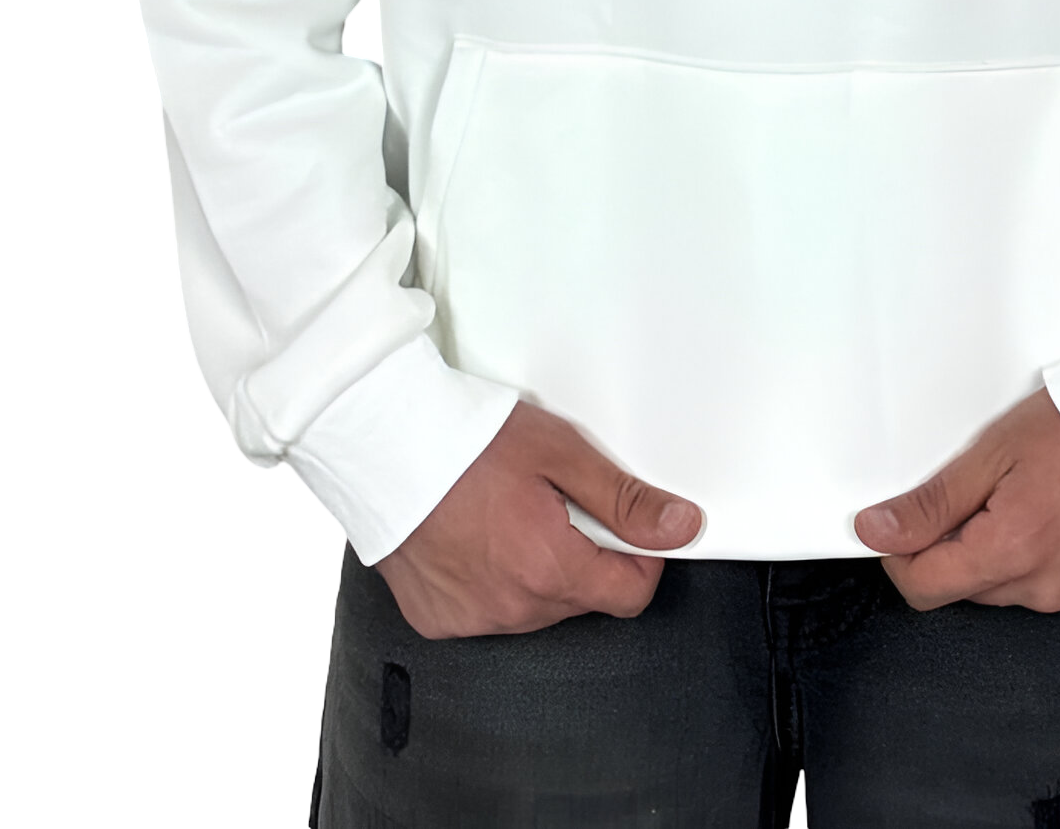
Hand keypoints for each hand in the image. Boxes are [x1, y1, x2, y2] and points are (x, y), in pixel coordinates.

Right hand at [374, 401, 702, 637]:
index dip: (639, 555)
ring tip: (505, 513)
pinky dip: (490, 577)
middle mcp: (512, 606)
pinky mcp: (439, 619)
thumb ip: (624, 499)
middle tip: (550, 501)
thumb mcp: (561, 453)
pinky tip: (473, 535)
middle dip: (581, 552)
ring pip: (535, 604)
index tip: (625, 525)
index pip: (632, 593)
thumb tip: (677, 526)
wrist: (382, 442)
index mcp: (550, 568)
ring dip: (535, 567)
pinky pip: (487, 608)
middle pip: (582, 596)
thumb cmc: (461, 441)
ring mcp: (472, 618)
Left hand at [856, 388, 1059, 614]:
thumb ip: (933, 501)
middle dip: (966, 545)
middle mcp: (1049, 587)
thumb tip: (876, 532)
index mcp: (1012, 549)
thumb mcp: (995, 449)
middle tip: (994, 490)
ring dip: (1014, 555)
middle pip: (971, 586)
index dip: (903, 555)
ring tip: (1044, 498)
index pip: (924, 588)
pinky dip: (1059, 563)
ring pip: (1018, 590)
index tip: (906, 526)